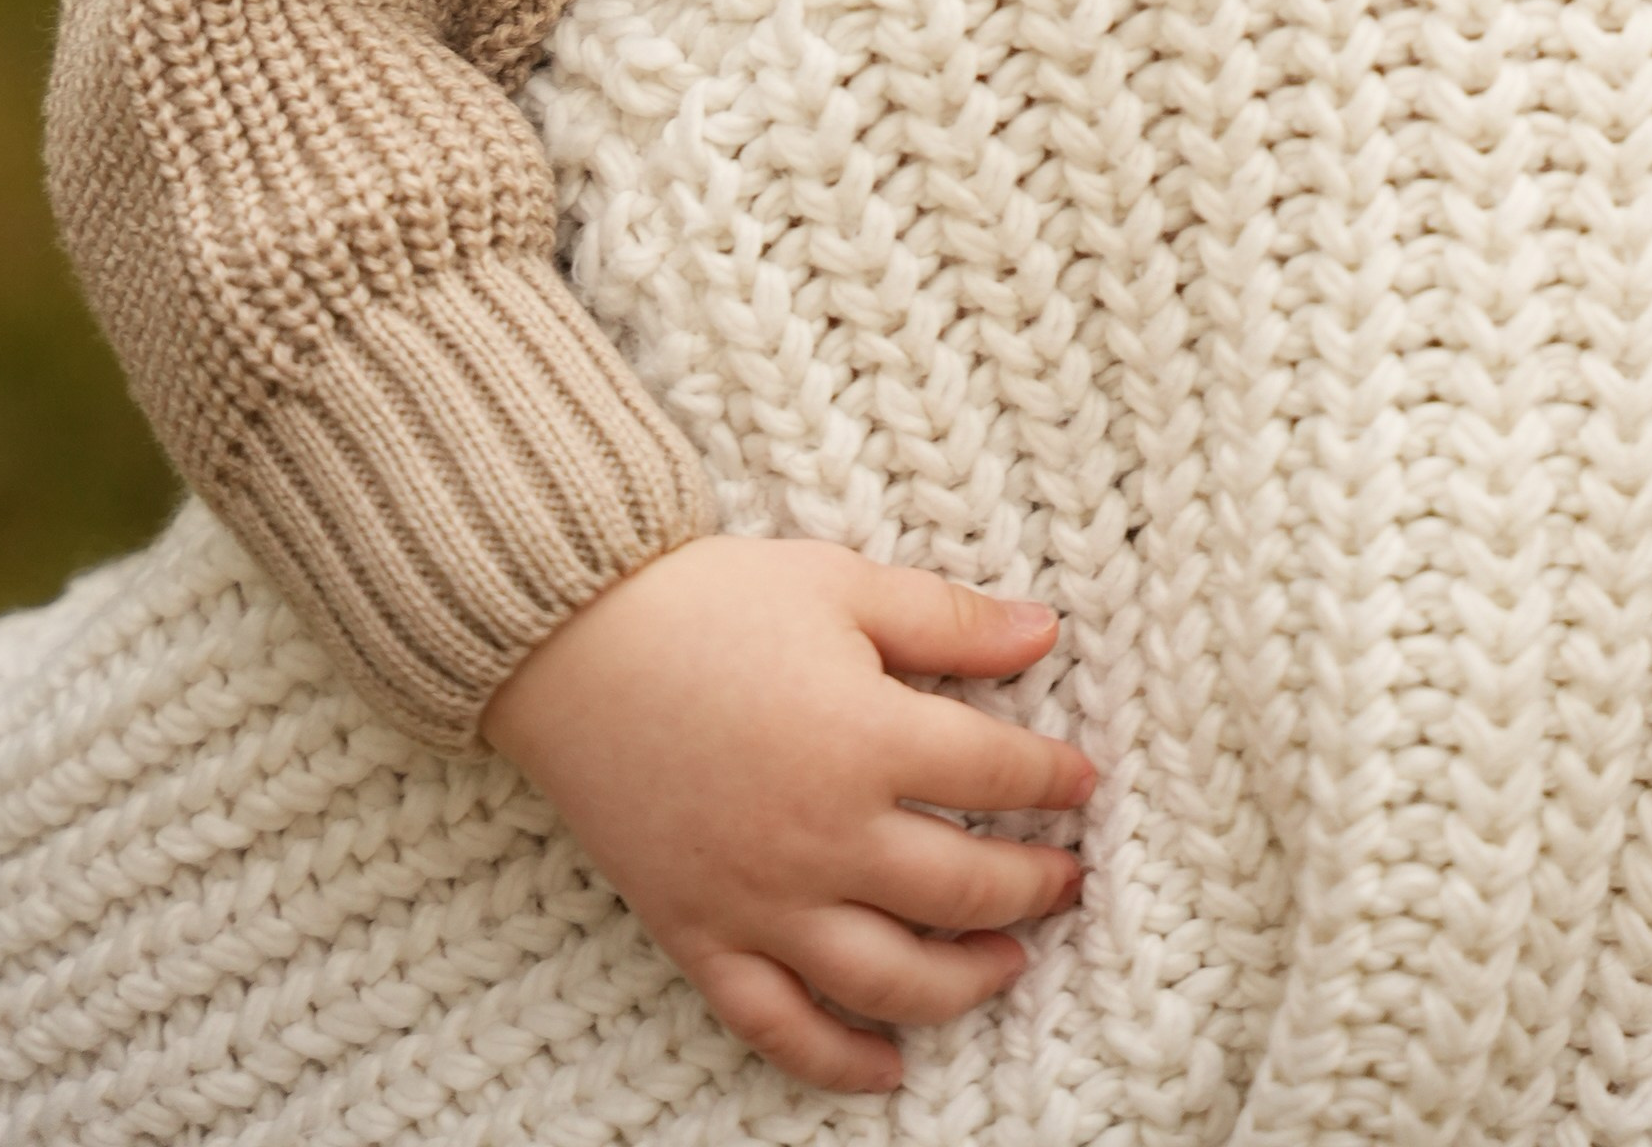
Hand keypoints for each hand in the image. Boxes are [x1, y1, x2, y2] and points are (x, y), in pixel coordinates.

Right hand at [480, 533, 1091, 1092]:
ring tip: (1008, 966)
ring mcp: (761, 899)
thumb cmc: (710, 601)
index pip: (999, 774)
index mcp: (868, 739)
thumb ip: (950, 619)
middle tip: (1067, 881)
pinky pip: (778, 1026)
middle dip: (1032, 887)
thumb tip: (1047, 633)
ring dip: (964, 983)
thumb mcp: (843, 583)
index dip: (1053, 779)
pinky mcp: (701, 935)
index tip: (1081, 782)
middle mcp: (825, 836)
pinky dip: (837, 1062)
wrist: (569, 641)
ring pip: (889, 978)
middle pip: (963, 886)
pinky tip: (889, 1068)